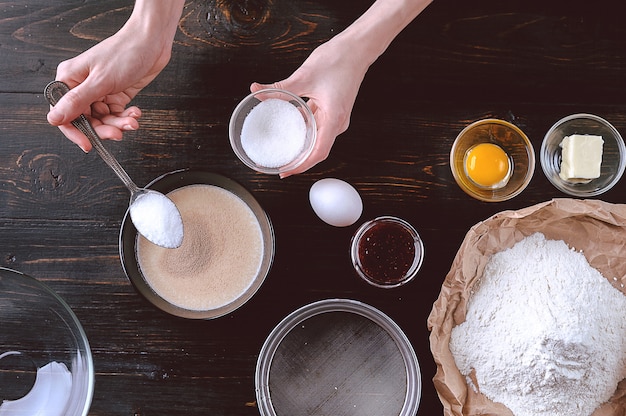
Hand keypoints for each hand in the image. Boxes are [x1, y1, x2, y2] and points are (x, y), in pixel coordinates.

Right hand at [46, 0, 183, 151]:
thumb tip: (54, 118)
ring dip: (119, 124)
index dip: (75, 132)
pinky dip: (127, 117)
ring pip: (104, 119)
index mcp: (70, 80)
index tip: (88, 144)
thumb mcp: (100, 81)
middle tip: (117, 133)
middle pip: (87, 120)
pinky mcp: (117, 93)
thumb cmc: (125, 52)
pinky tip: (135, 113)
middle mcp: (83, 86)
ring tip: (132, 122)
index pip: (65, 113)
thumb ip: (77, 102)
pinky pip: (118, 113)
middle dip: (103, 129)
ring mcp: (101, 91)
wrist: (151, 42)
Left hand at [251, 36, 368, 177]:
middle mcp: (337, 122)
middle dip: (298, 159)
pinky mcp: (332, 109)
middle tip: (278, 164)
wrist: (357, 48)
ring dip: (300, 144)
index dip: (302, 165)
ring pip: (316, 137)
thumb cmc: (339, 60)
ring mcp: (335, 116)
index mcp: (334, 119)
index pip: (318, 153)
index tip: (286, 171)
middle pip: (317, 149)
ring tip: (281, 148)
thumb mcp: (304, 76)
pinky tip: (288, 126)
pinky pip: (317, 125)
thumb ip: (279, 88)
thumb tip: (257, 91)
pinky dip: (303, 128)